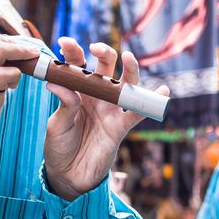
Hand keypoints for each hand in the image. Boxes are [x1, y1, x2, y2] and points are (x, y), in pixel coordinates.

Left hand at [43, 39, 150, 200]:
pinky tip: (162, 91)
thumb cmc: (59, 147)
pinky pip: (138, 113)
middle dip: (104, 54)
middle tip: (96, 48)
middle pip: (105, 68)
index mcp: (76, 91)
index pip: (76, 66)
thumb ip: (64, 104)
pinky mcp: (121, 127)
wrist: (69, 176)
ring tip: (129, 58)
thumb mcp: (56, 125)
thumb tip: (57, 82)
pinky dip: (150, 103)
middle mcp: (96, 96)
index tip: (65, 42)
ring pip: (125, 85)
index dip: (73, 52)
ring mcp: (110, 110)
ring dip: (130, 70)